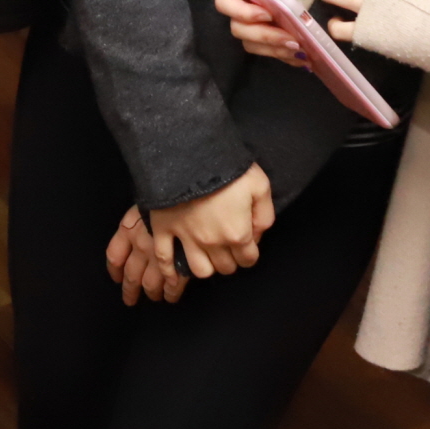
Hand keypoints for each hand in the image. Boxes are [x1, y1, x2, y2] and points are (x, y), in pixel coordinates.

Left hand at [106, 205, 187, 304]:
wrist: (190, 196)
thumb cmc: (167, 196)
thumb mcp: (146, 203)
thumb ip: (138, 221)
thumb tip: (135, 235)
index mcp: (129, 230)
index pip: (115, 256)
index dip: (115, 270)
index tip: (117, 278)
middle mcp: (141, 246)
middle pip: (131, 276)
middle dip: (130, 290)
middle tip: (130, 299)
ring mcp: (159, 258)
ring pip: (150, 284)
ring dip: (152, 293)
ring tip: (154, 296)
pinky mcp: (179, 265)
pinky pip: (172, 286)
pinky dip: (171, 293)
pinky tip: (171, 296)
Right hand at [150, 163, 274, 279]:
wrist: (188, 154)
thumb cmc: (228, 168)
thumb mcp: (260, 185)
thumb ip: (265, 214)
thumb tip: (258, 234)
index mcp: (237, 234)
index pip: (248, 260)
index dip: (249, 253)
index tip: (246, 243)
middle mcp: (212, 243)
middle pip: (225, 267)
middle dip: (229, 259)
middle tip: (227, 246)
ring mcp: (186, 238)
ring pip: (199, 270)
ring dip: (205, 266)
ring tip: (206, 255)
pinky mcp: (164, 230)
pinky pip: (164, 259)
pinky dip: (169, 270)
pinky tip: (173, 274)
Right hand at [214, 0, 306, 66]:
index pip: (225, 3)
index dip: (243, 13)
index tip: (268, 14)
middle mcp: (237, 6)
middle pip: (239, 29)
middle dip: (266, 37)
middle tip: (292, 39)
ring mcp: (248, 22)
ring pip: (251, 44)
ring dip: (275, 50)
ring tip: (300, 51)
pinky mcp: (261, 33)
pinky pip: (266, 50)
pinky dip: (283, 56)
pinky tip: (302, 58)